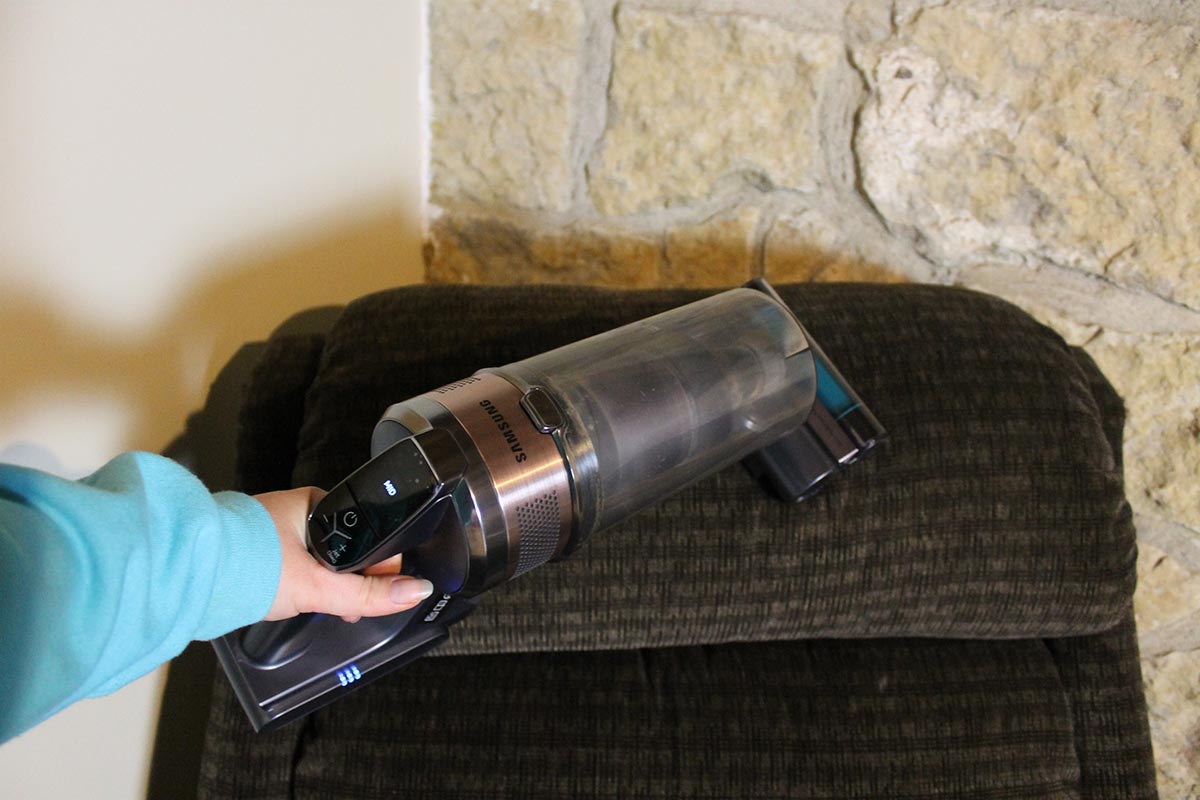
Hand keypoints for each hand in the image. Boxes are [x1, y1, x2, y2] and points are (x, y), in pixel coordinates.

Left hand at [253, 487, 433, 621]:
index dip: (378, 565)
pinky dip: (299, 585)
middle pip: (345, 548)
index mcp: (315, 503)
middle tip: (346, 607)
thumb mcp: (318, 585)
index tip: (379, 591)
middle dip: (350, 579)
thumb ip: (366, 593)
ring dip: (324, 585)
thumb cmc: (246, 564)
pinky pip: (294, 566)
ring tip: (315, 605)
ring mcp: (274, 529)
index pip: (367, 532)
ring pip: (319, 560)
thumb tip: (413, 591)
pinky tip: (292, 599)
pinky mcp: (257, 549)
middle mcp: (295, 511)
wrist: (189, 572)